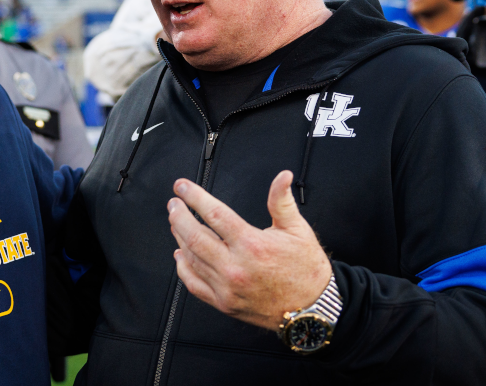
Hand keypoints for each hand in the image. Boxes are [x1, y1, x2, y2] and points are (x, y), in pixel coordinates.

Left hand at [167, 170, 331, 330]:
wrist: (312, 309)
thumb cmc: (306, 269)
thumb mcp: (297, 230)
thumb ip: (282, 201)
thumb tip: (282, 177)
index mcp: (253, 246)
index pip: (215, 214)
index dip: (194, 197)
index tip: (182, 187)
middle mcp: (236, 268)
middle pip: (195, 237)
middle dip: (179, 216)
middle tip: (173, 204)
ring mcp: (227, 288)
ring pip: (192, 259)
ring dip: (180, 238)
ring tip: (176, 223)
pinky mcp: (224, 304)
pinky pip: (194, 284)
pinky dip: (183, 268)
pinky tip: (180, 255)